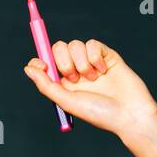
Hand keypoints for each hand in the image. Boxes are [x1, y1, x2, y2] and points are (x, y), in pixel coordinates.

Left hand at [23, 39, 156, 138]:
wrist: (129, 113)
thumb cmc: (99, 113)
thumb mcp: (67, 102)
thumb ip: (46, 85)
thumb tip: (28, 68)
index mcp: (64, 84)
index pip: (46, 63)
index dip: (40, 60)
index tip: (42, 65)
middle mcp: (76, 72)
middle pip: (58, 49)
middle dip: (63, 61)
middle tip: (74, 78)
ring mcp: (91, 62)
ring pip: (75, 44)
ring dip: (82, 62)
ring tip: (93, 79)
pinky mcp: (106, 55)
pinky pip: (93, 44)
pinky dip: (95, 58)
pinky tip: (104, 71)